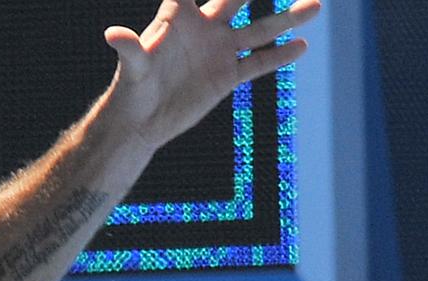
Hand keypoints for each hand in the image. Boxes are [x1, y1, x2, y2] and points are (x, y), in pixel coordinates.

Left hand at [103, 0, 321, 150]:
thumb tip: (113, 34)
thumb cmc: (131, 90)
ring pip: (258, 30)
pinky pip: (257, 64)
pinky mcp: (227, 77)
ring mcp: (219, 51)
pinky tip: (301, 46)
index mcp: (178, 17)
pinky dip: (278, 57)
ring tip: (314, 5)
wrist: (141, 122)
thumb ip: (129, 49)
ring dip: (286, 18)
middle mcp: (204, 28)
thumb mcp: (133, 69)